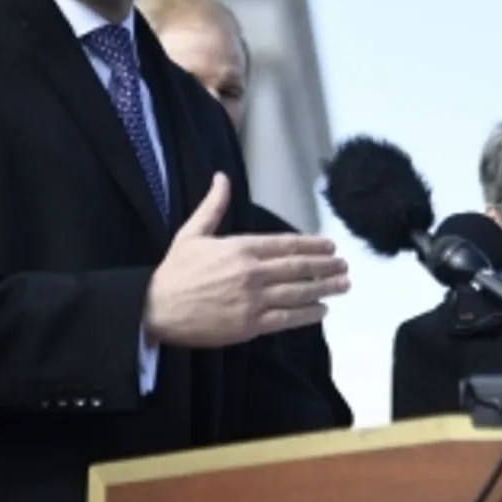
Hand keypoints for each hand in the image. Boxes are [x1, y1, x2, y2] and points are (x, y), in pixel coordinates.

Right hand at [143, 173, 350, 347]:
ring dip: (325, 288)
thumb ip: (213, 206)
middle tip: (344, 266)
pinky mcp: (250, 324)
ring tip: (343, 285)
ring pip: (299, 292)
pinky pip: (288, 319)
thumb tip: (221, 177)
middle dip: (326, 266)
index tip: (330, 246)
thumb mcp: (191, 232)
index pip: (286, 244)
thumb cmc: (174, 271)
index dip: (313, 245)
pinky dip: (308, 314)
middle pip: (299, 267)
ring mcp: (253, 300)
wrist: (156, 308)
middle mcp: (252, 272)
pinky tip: (322, 310)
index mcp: (240, 247)